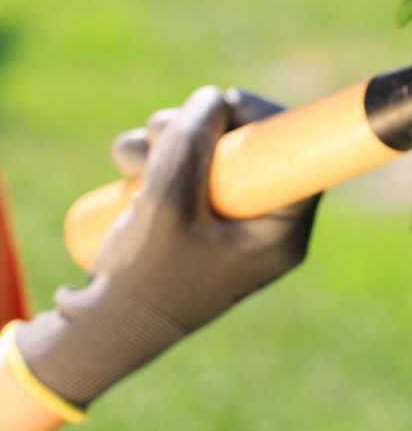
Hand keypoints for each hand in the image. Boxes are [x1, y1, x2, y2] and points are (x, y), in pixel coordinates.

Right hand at [14, 86, 318, 409]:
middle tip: (159, 130)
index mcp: (280, 233)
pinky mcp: (195, 215)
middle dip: (201, 127)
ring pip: (213, 151)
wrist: (94, 333)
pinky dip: (157, 156)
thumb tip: (215, 97)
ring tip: (129, 157)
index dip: (265, 119)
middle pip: (251, 147)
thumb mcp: (167, 206)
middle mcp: (261, 223)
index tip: (229, 103)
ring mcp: (227, 219)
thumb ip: (192, 146)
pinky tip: (127, 164)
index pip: (298, 158)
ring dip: (169, 137)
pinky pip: (187, 168)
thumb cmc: (141, 281)